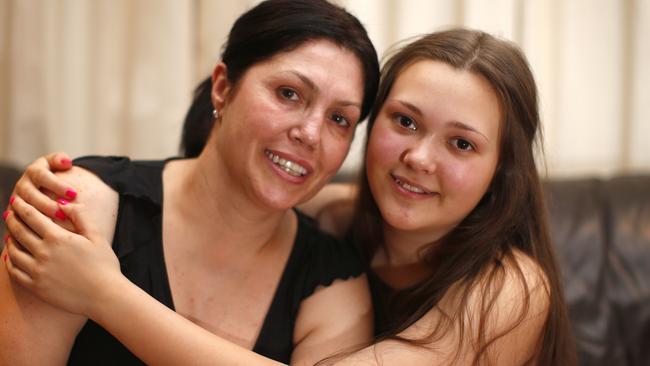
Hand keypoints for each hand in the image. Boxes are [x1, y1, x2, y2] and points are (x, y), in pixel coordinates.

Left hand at [4, 195, 119, 317]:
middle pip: (19, 232)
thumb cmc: (104, 264)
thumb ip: (79, 216)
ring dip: (9, 240)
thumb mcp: (96, 235)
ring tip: (9, 234)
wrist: (104, 296)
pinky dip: (8, 261)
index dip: (22, 207)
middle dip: (12, 220)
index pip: (32, 217)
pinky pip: (14, 272)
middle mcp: (43, 253)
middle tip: (8, 213)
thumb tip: (62, 203)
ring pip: (13, 251)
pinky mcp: (36, 287)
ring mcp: (37, 271)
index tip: (17, 201)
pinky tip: (10, 257)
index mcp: (58, 238)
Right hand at [10, 152, 76, 231]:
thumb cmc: (56, 176)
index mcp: (33, 171)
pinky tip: (41, 234)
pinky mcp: (15, 214)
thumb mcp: (57, 164)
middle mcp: (23, 185)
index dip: (57, 185)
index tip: (74, 194)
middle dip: (47, 205)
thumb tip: (66, 162)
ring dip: (38, 217)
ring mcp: (17, 199)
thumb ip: (60, 160)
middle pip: (31, 195)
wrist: (45, 188)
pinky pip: (18, 222)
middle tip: (64, 214)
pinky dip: (28, 228)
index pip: (42, 176)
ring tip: (54, 225)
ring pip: (22, 209)